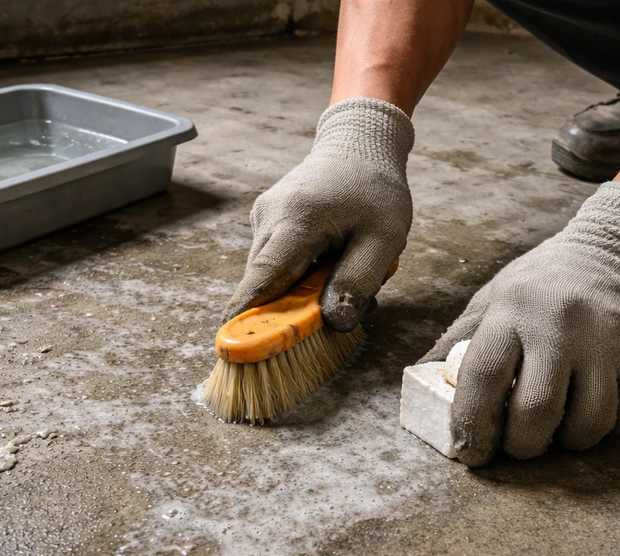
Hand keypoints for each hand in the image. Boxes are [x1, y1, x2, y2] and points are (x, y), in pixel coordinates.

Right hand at [224, 98, 414, 331]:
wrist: (359, 143)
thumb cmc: (376, 190)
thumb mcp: (384, 240)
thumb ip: (358, 282)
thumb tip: (331, 323)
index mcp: (297, 218)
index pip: (263, 277)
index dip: (249, 317)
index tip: (234, 348)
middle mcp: (269, 217)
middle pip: (264, 283)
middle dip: (291, 309)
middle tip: (336, 307)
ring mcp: (262, 219)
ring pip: (270, 276)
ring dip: (300, 291)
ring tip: (341, 270)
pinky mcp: (265, 223)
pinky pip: (274, 264)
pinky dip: (298, 276)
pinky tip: (328, 261)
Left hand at [420, 182, 619, 466]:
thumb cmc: (545, 280)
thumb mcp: (495, 295)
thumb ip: (462, 337)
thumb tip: (422, 378)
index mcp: (511, 310)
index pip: (483, 378)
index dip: (472, 425)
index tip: (470, 451)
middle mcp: (558, 326)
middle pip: (535, 411)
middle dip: (522, 445)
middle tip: (518, 446)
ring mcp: (605, 342)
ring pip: (587, 423)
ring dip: (569, 443)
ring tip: (558, 433)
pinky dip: (608, 429)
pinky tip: (593, 414)